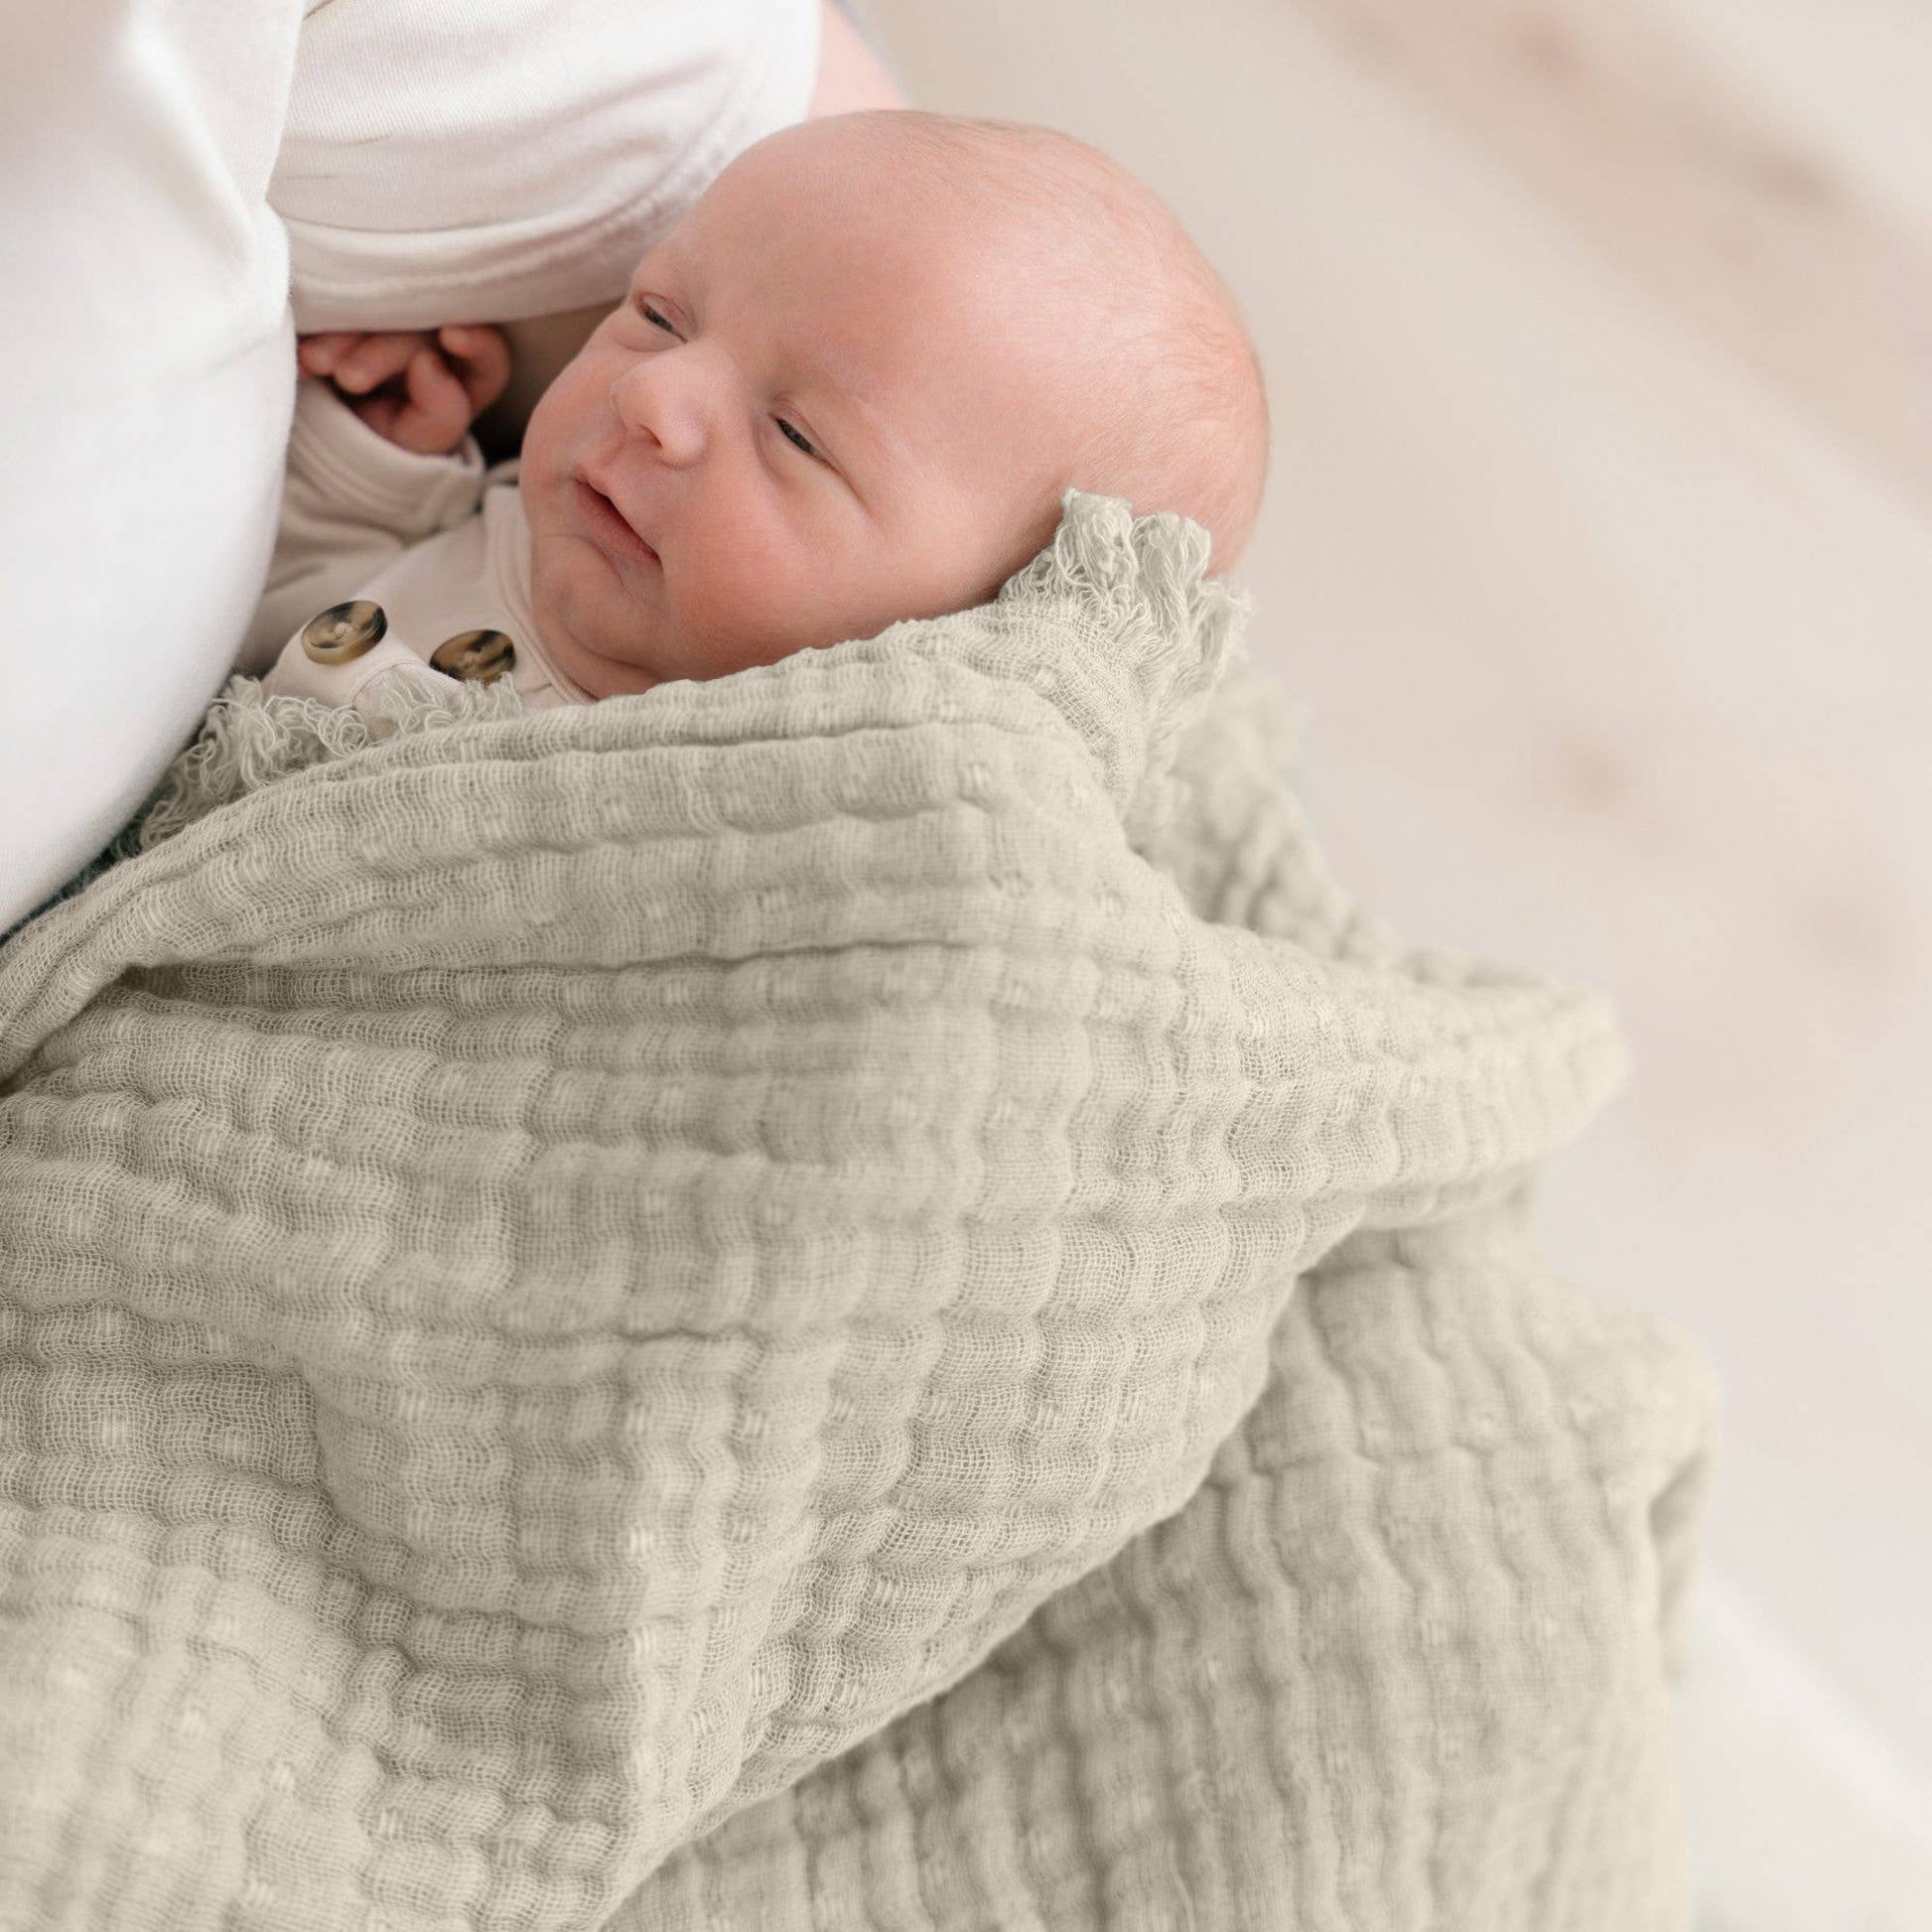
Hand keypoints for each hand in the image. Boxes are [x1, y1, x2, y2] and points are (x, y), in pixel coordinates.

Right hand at [297, 326, 511, 455]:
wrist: (318, 440)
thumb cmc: (377, 448)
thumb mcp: (412, 445)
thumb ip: (440, 417)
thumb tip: (431, 362)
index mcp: (463, 377)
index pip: (489, 356)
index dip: (478, 341)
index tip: (452, 335)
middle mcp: (431, 341)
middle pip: (422, 328)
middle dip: (384, 351)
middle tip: (349, 378)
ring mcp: (387, 321)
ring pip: (376, 309)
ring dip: (342, 333)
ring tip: (315, 363)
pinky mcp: (346, 309)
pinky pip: (333, 302)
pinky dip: (314, 325)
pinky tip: (301, 352)